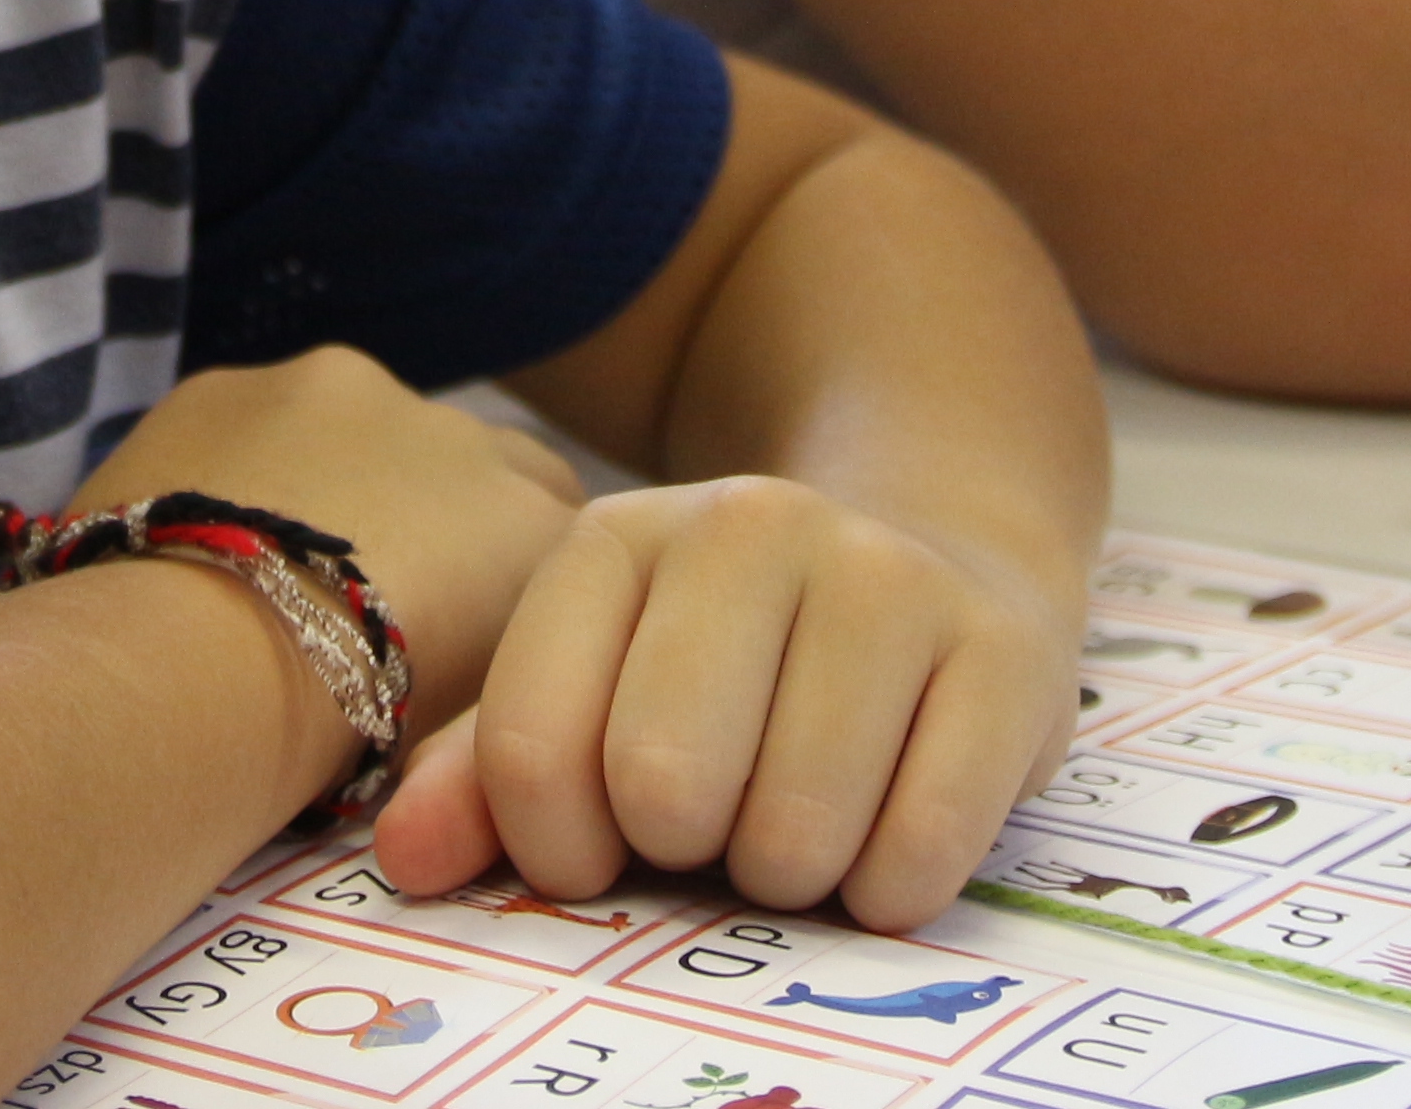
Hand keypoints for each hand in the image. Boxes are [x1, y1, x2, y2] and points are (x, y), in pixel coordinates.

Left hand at [74, 348, 588, 738]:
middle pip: (469, 466)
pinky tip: (200, 545)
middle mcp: (458, 433)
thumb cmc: (338, 737)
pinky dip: (246, 474)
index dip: (510, 577)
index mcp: (533, 527)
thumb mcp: (465, 721)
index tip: (464, 627)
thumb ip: (489, 651)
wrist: (188, 675)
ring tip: (273, 575)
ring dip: (338, 483)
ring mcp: (340, 389)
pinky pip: (254, 427)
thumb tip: (466, 645)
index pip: (561, 531)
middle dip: (435, 512)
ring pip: (357, 429)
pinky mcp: (231, 382)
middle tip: (372, 597)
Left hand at [368, 476, 1077, 935]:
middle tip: (721, 816)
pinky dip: (892, 886)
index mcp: (616, 537)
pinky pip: (920, 849)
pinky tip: (890, 829)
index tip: (600, 843)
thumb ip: (486, 772)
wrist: (938, 554)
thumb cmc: (733, 662)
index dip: (555, 846)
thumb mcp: (598, 683)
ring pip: (793, 832)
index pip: (529, 750)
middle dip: (686, 848)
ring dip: (793, 871)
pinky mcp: (1003, 649)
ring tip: (805, 812)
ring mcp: (885, 576)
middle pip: (662, 788)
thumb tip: (407, 861)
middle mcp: (747, 525)